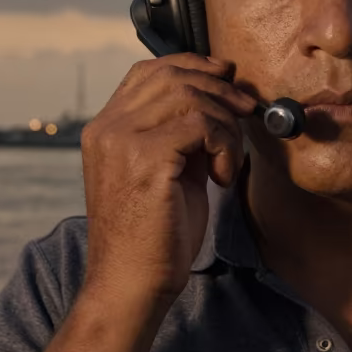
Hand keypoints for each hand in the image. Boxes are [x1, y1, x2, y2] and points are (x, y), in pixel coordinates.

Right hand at [79, 53, 257, 309]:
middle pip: (172, 75)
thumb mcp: (165, 172)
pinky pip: (201, 124)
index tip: (226, 79)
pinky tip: (222, 178)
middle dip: (220, 89)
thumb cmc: (152, 237)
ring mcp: (121, 140)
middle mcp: (107, 128)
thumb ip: (180, 135)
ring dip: (225, 124)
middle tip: (246, 112)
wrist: (131, 285)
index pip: (148, 71)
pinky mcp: (145, 158)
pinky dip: (224, 145)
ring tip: (227, 161)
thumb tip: (220, 100)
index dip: (192, 66)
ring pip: (190, 96)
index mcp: (105, 129)